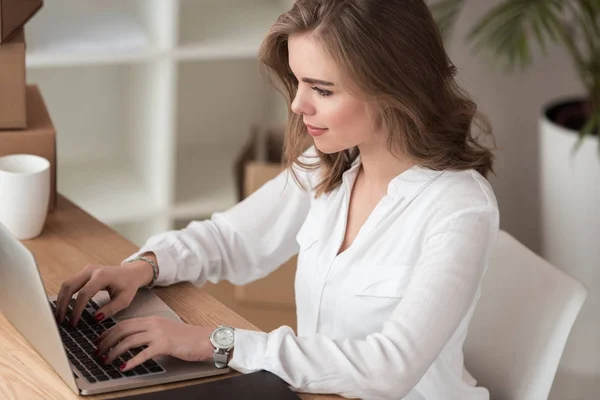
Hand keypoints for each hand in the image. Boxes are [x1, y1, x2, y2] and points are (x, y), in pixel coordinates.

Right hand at [55, 258, 154, 325]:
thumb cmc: (129, 286)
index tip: (73, 322)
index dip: (77, 309)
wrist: (131, 273)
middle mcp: (91, 271)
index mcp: (102, 276)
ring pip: (67, 284)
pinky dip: (65, 296)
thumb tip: (95, 318)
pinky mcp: (84, 273)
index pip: (84, 293)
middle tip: (60, 320)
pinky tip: (64, 307)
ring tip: (59, 316)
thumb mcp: (124, 299)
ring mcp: (86, 270)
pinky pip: (70, 284)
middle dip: (62, 304)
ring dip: (61, 300)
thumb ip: (110, 309)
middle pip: (70, 286)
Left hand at [94, 316, 214, 370]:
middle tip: (97, 351)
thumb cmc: (187, 338)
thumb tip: (132, 343)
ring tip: (106, 360)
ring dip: (114, 351)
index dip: (108, 332)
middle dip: (106, 341)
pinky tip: (124, 367)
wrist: (206, 339)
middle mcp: (153, 324)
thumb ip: (150, 334)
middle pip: (122, 330)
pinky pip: (143, 353)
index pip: (124, 323)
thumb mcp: (165, 331)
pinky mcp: (165, 345)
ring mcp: (159, 333)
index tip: (99, 341)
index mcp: (152, 319)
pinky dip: (131, 361)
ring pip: (129, 340)